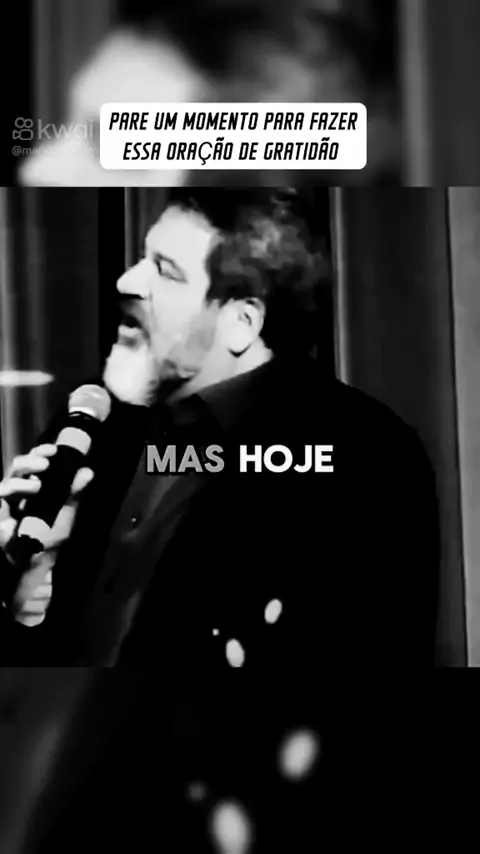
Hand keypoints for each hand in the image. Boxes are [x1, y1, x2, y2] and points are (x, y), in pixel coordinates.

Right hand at [0, 444, 93, 625]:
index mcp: (36, 486)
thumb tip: (88, 471)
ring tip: (36, 487)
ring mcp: (8, 506)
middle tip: (45, 463)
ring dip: (21, 482)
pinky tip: (11, 497)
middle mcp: (19, 492)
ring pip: (7, 484)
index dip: (41, 452)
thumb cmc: (50, 538)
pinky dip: (7, 497)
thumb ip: (74, 493)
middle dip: (30, 461)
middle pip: (17, 468)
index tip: (53, 450)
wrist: (37, 566)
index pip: (35, 463)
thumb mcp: (66, 514)